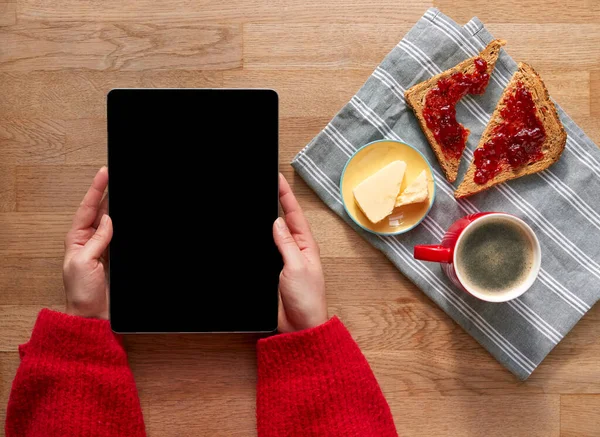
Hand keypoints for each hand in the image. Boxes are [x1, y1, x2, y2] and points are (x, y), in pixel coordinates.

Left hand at [63, 167, 111, 318]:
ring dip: (117, 207)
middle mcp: (89, 241)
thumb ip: (97, 240)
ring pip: (112, 221)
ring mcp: (102, 248)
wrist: (93, 316)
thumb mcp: (84, 262)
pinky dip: (125, 225)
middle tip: (115, 175)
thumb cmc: (82, 293)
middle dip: (107, 193)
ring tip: (124, 190)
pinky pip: (120, 236)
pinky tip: (130, 218)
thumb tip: (108, 220)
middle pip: (100, 211)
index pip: (87, 208)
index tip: (105, 174)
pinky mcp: (114, 257)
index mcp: (76, 239)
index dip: (96, 190)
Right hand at [273, 174, 327, 332]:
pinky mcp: (274, 271)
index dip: (285, 195)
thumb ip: (286, 244)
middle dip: (277, 201)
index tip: (277, 178)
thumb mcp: (296, 267)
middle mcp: (296, 249)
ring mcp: (285, 260)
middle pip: (284, 220)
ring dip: (267, 218)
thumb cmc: (306, 299)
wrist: (300, 326)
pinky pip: (266, 250)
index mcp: (306, 245)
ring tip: (260, 199)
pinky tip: (254, 233)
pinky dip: (260, 239)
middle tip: (267, 181)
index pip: (294, 214)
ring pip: (274, 234)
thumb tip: (277, 221)